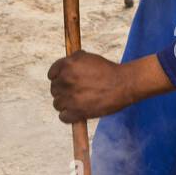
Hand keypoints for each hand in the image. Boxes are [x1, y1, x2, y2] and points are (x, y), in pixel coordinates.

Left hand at [48, 51, 172, 120]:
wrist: (123, 84)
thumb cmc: (108, 70)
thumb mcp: (89, 57)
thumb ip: (74, 59)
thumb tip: (66, 61)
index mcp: (67, 66)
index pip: (52, 74)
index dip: (57, 78)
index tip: (64, 82)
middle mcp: (66, 80)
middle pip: (54, 89)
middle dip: (62, 91)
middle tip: (75, 92)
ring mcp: (70, 97)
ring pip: (57, 104)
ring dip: (65, 104)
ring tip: (77, 102)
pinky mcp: (76, 112)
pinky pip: (63, 117)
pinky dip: (68, 116)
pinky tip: (76, 113)